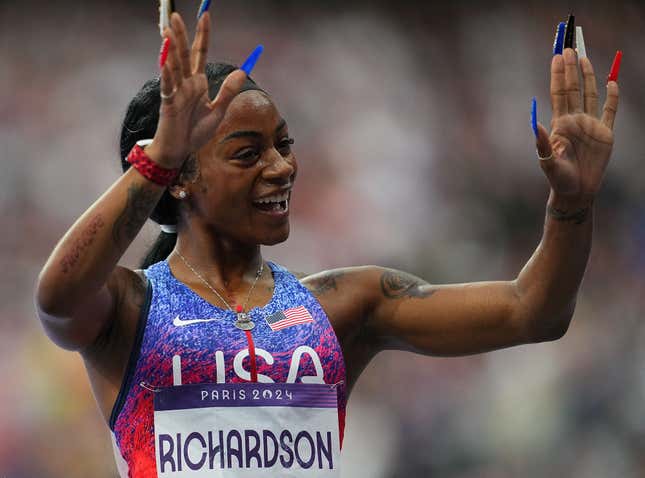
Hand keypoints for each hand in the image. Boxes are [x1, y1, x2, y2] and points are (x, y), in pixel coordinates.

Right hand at [147, 12, 247, 168]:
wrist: (180, 150)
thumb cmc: (195, 132)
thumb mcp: (218, 111)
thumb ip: (229, 91)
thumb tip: (242, 71)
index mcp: (198, 83)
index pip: (201, 53)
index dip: (203, 35)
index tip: (205, 15)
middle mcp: (186, 83)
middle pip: (184, 54)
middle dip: (182, 35)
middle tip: (176, 14)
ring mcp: (175, 92)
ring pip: (174, 66)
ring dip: (171, 49)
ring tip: (168, 31)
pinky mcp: (168, 104)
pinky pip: (168, 87)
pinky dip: (167, 74)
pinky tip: (166, 61)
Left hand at [535, 48, 619, 205]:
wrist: (576, 192)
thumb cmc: (558, 179)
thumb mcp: (547, 161)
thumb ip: (541, 143)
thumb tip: (533, 123)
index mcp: (560, 124)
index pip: (558, 93)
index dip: (558, 75)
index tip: (556, 57)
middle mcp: (575, 120)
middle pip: (573, 89)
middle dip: (570, 69)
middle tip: (568, 48)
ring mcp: (590, 126)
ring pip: (590, 95)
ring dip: (588, 76)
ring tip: (584, 58)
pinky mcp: (605, 134)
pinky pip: (610, 111)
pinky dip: (612, 97)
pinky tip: (611, 82)